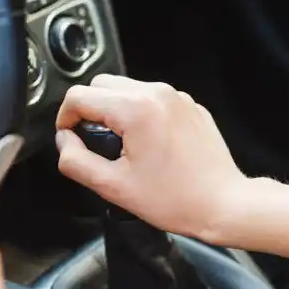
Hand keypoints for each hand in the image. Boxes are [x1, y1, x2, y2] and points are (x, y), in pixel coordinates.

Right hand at [56, 74, 247, 241]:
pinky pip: (152, 98)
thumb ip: (77, 161)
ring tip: (122, 145)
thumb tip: (64, 142)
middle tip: (94, 142)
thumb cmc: (176, 199)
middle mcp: (157, 93)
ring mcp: (176, 97)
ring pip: (127, 88)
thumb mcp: (113, 186)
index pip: (80, 96)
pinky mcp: (189, 105)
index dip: (65, 118)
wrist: (223, 204)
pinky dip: (140, 113)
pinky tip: (148, 144)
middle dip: (89, 110)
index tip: (70, 138)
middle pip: (102, 84)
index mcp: (135, 109)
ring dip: (114, 110)